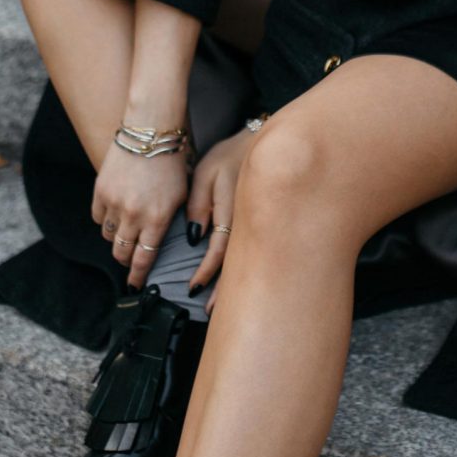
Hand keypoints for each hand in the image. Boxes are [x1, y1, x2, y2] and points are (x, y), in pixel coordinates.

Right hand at [92, 112, 194, 289]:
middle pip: (122, 252)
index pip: (144, 257)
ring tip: (125, 235)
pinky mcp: (100, 191)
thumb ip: (174, 221)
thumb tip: (172, 243)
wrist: (150, 131)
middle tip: (130, 261)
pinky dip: (105, 221)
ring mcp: (114, 203)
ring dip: (116, 239)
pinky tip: (115, 215)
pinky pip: (98, 218)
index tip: (135, 285)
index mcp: (158, 218)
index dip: (138, 275)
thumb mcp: (182, 194)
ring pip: (108, 237)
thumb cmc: (172, 162)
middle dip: (126, 260)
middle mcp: (134, 214)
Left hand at [184, 124, 258, 311]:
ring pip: (243, 261)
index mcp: (232, 213)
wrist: (262, 144)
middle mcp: (247, 224)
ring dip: (233, 284)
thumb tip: (194, 235)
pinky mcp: (256, 223)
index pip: (218, 251)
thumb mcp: (205, 174)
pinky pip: (247, 252)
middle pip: (235, 265)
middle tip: (211, 312)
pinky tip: (236, 280)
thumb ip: (198, 204)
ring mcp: (255, 225)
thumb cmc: (230, 157)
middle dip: (223, 290)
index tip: (193, 287)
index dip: (206, 272)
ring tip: (222, 306)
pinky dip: (240, 269)